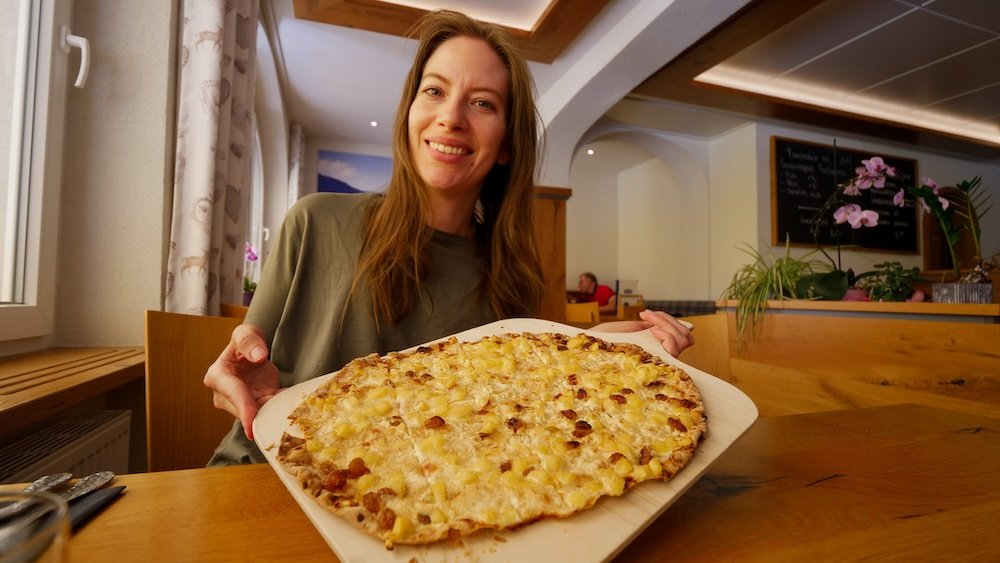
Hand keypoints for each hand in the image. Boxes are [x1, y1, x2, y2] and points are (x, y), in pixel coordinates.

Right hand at [203, 323, 280, 439]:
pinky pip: (269, 412)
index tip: (251, 427)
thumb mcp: (246, 332)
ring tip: (290, 409)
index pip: (233, 393)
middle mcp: (224, 396)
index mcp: (218, 376)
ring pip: (258, 415)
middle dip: (264, 412)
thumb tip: (258, 356)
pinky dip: (280, 409)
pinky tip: (291, 404)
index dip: (243, 409)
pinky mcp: (255, 408)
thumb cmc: (245, 342)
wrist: (253, 354)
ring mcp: (239, 405)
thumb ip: (249, 340)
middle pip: (246, 409)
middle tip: (286, 414)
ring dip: (274, 413)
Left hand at [590, 309, 693, 357]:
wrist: (588, 345)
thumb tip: (665, 323)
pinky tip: (652, 331)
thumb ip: (648, 327)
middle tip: (648, 316)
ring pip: (683, 340)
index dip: (669, 321)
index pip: (680, 336)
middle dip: (669, 321)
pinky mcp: (657, 364)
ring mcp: (660, 361)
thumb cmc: (603, 340)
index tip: (647, 314)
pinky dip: (667, 334)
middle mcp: (662, 357)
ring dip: (668, 325)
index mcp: (655, 348)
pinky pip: (675, 348)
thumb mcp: (628, 329)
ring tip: (650, 324)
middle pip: (686, 337)